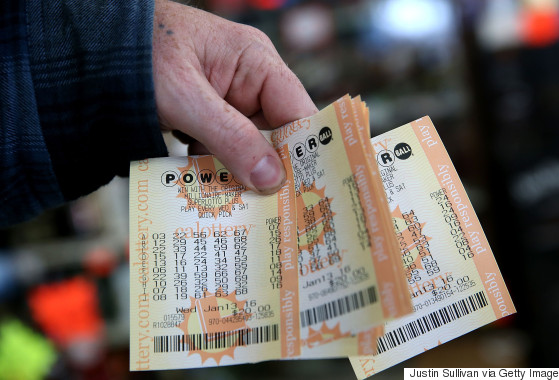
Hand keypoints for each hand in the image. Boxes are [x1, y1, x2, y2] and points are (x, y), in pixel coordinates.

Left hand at [152, 0, 316, 193]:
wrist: (91, 50)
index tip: (310, 191)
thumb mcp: (184, 96)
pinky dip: (219, 171)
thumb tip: (272, 179)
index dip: (307, 150)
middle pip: (277, 134)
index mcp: (256, 62)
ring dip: (243, 175)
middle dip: (273, 171)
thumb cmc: (139, 53)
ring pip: (250, 148)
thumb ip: (228, 136)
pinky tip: (213, 193)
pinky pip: (225, 150)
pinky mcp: (208, 119)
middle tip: (277, 212)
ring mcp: (228, 102)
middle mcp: (249, 83)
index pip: (297, 110)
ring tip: (244, 209)